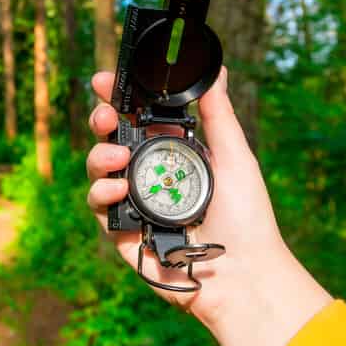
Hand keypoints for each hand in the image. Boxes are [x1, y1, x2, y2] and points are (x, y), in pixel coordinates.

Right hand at [86, 67, 331, 345]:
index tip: (106, 80)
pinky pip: (99, 206)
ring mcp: (134, 202)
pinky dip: (103, 193)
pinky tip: (119, 190)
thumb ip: (218, 115)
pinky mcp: (122, 231)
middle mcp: (149, 174)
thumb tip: (217, 71)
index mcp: (173, 152)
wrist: (242, 274)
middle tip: (105, 116)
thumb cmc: (247, 219)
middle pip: (111, 138)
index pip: (138, 118)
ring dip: (99, 156)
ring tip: (115, 157)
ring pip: (99, 169)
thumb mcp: (234, 158)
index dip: (119, 97)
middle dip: (101, 121)